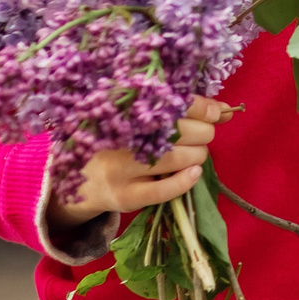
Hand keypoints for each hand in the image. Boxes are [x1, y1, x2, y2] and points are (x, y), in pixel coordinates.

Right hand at [47, 96, 229, 231]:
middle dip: (202, 132)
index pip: (169, 104)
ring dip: (197, 155)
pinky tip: (194, 173)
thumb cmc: (116, 143)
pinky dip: (184, 181)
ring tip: (195, 154)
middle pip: (176, 131)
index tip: (215, 111)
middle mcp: (120, 138)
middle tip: (203, 134)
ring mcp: (120, 169)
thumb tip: (222, 109)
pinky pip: (161, 191)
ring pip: (174, 159)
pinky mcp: (123, 196)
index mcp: (123, 113)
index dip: (200, 107)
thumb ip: (175, 112)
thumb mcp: (136, 123)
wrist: (76, 179)